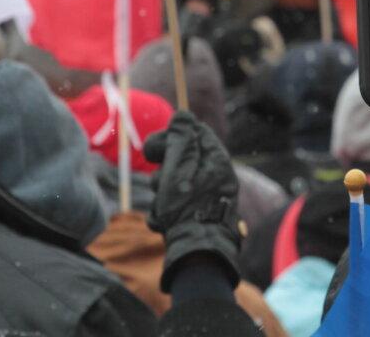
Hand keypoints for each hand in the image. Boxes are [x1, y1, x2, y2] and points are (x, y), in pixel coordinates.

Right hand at [144, 111, 240, 290]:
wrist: (196, 254)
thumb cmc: (187, 207)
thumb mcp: (180, 165)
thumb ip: (181, 139)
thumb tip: (183, 115)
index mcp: (216, 159)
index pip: (194, 131)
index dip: (171, 136)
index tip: (153, 149)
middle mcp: (215, 175)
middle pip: (182, 157)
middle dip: (163, 167)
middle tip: (158, 179)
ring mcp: (207, 197)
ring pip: (175, 182)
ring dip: (162, 192)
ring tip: (164, 206)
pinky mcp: (197, 216)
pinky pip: (176, 204)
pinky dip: (166, 211)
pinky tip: (164, 222)